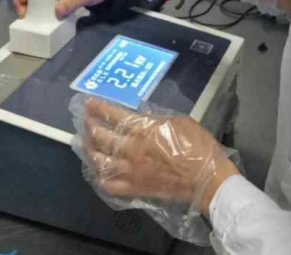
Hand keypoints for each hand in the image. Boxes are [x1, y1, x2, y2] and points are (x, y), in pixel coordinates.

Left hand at [80, 98, 238, 217]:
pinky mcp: (134, 188)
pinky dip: (100, 177)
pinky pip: (109, 184)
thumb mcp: (179, 121)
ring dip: (90, 150)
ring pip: (100, 161)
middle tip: (83, 120)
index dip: (99, 108)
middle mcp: (132, 149)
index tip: (88, 102)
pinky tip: (98, 170)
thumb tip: (142, 112)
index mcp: (144, 129)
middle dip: (89, 126)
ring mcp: (131, 171)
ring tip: (85, 143)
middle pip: (102, 137)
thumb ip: (156, 117)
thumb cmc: (197, 146)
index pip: (114, 115)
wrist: (207, 180)